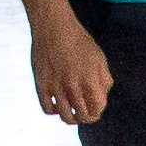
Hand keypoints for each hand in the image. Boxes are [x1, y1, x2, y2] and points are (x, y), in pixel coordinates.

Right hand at [27, 0, 111, 128]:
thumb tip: (102, 97)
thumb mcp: (99, 58)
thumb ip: (104, 79)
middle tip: (84, 114)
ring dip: (71, 118)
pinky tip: (57, 105)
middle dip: (86, 117)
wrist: (53, 27)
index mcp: (90, 80)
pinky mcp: (41, 85)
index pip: (97, 109)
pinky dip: (53, 111)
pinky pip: (47, 109)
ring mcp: (56, 87)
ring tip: (72, 113)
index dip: (97, 113)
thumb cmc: (79, 41)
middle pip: (82, 116)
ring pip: (65, 116)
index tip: (95, 112)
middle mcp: (73, 87)